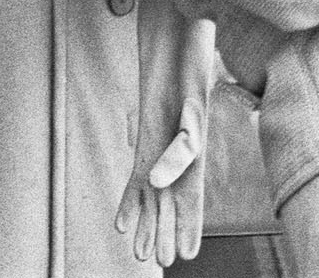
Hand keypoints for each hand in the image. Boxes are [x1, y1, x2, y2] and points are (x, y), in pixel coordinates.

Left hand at [116, 98, 203, 263]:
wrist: (176, 60)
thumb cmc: (191, 86)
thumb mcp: (190, 118)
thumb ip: (178, 153)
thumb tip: (155, 184)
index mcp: (196, 163)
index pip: (192, 204)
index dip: (189, 229)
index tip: (188, 254)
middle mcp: (177, 167)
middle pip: (170, 209)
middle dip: (166, 235)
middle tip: (163, 261)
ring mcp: (158, 160)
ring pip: (152, 202)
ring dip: (146, 227)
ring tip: (142, 255)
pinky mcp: (143, 152)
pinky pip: (133, 184)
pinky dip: (129, 204)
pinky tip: (122, 225)